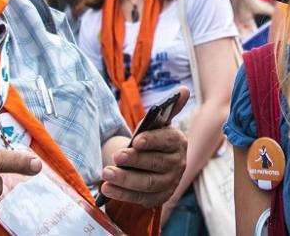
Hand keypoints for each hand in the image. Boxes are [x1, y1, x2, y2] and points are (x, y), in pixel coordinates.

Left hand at [100, 87, 188, 208]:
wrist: (152, 163)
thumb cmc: (153, 139)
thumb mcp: (159, 123)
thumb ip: (169, 107)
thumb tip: (183, 89)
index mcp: (178, 142)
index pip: (167, 141)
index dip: (152, 141)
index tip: (135, 140)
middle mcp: (178, 164)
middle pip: (156, 163)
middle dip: (134, 160)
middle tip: (115, 156)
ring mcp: (169, 183)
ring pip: (147, 183)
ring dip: (125, 179)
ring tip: (106, 173)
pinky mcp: (159, 198)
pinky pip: (140, 198)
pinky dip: (123, 194)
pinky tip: (107, 188)